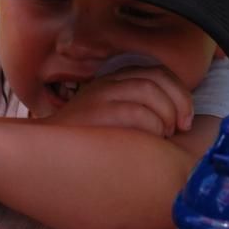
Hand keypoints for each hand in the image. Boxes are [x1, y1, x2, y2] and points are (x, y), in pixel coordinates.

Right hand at [40, 65, 193, 136]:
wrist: (42, 157)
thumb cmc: (87, 148)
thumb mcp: (113, 122)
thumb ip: (139, 112)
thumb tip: (178, 123)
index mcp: (113, 81)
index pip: (156, 72)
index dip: (179, 93)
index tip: (186, 120)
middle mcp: (106, 83)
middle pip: (156, 79)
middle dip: (178, 104)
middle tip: (180, 129)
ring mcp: (99, 96)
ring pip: (149, 92)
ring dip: (165, 118)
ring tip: (162, 137)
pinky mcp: (95, 113)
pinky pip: (137, 113)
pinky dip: (152, 128)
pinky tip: (148, 143)